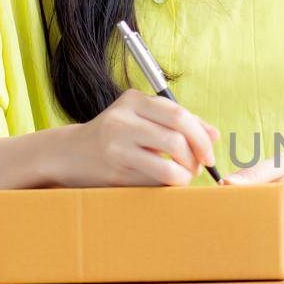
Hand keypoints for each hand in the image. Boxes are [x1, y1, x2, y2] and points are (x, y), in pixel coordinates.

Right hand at [45, 89, 220, 186]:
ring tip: (185, 176)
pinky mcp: (115, 169)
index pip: (179, 114)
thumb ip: (176, 122)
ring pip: (169, 160)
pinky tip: (169, 183)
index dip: (202, 135)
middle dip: (198, 154)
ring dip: (186, 173)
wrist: (69, 154)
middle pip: (178, 136)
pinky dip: (170, 183)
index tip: (209, 153)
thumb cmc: (114, 136)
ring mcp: (117, 144)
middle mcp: (123, 118)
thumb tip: (214, 134)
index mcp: (133, 100)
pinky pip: (155, 178)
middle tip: (201, 166)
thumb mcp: (141, 119)